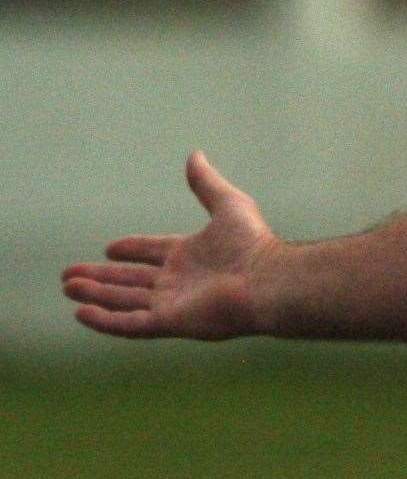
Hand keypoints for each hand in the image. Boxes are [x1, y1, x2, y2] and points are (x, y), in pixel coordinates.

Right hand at [61, 151, 278, 339]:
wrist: (268, 280)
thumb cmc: (253, 243)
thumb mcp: (228, 204)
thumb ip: (206, 183)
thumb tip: (195, 154)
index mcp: (192, 255)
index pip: (153, 253)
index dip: (132, 250)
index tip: (110, 248)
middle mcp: (180, 281)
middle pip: (131, 280)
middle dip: (101, 277)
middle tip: (69, 275)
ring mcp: (174, 304)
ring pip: (125, 300)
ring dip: (96, 294)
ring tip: (67, 287)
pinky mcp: (171, 323)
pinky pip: (130, 324)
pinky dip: (105, 320)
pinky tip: (80, 312)